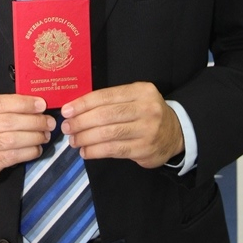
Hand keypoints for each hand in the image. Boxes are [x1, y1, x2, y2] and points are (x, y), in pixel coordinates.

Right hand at [0, 94, 55, 185]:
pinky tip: (37, 149)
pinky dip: (28, 152)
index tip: (42, 104)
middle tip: (49, 122)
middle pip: (9, 122)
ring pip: (12, 140)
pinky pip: (12, 157)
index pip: (1, 103)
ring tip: (45, 135)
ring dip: (34, 137)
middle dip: (34, 121)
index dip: (24, 103)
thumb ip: (3, 107)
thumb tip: (36, 105)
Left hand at [61, 82, 183, 168]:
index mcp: (140, 91)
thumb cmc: (146, 113)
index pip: (105, 96)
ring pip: (108, 134)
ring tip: (73, 140)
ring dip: (85, 138)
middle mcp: (146, 108)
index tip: (67, 110)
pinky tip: (86, 151)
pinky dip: (96, 151)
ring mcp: (147, 130)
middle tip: (67, 127)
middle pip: (105, 115)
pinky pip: (114, 150)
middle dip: (81, 122)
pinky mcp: (145, 149)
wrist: (176, 132)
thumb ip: (112, 101)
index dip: (83, 104)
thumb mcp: (135, 98)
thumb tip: (77, 109)